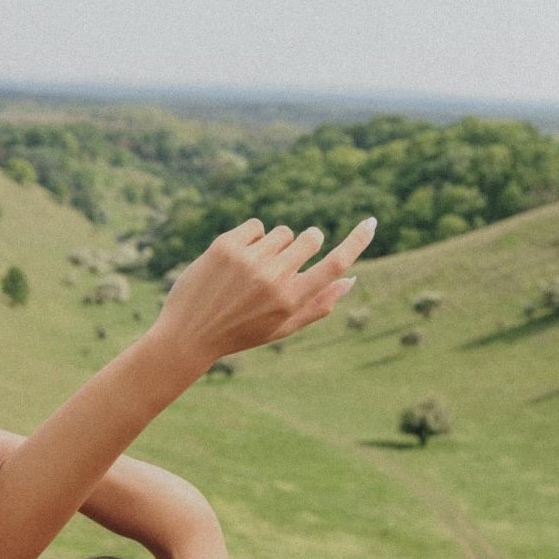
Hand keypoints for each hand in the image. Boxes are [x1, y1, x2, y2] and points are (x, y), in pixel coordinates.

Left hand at [150, 216, 375, 376]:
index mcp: (290, 301)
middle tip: (285, 262)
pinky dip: (251, 238)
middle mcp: (273, 278)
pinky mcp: (225, 246)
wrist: (186, 336)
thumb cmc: (238, 334)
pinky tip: (235, 261)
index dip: (357, 241)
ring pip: (281, 232)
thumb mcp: (280, 327)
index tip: (372, 222)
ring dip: (273, 245)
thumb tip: (352, 279)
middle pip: (310, 238)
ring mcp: (249, 260)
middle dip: (304, 243)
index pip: (335, 264)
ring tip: (251, 271)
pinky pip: (255, 226)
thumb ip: (317, 305)